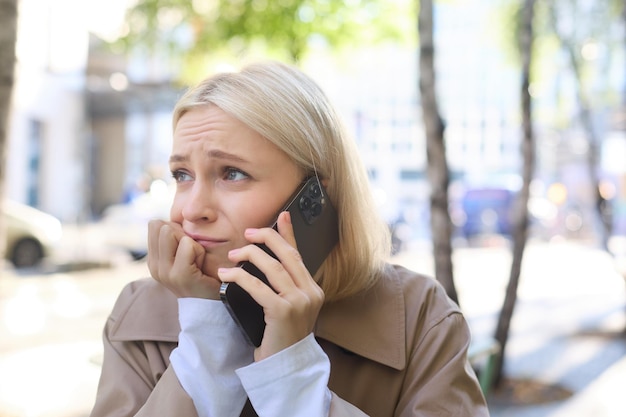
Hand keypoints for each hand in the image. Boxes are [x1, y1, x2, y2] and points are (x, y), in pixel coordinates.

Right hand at [147, 219, 221, 298]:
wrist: (211, 303)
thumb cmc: (202, 273)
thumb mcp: (182, 253)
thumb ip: (174, 237)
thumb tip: (172, 218)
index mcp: (153, 260)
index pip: (155, 225)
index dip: (175, 230)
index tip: (184, 248)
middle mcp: (154, 266)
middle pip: (163, 226)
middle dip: (182, 234)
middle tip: (192, 255)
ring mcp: (165, 272)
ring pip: (172, 232)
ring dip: (190, 242)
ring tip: (196, 260)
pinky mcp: (180, 275)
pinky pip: (188, 244)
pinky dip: (199, 251)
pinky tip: (201, 266)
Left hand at [218, 211, 324, 360]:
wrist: (284, 368)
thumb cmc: (281, 338)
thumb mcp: (286, 308)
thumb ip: (283, 286)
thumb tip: (267, 262)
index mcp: (313, 290)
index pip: (298, 255)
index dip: (288, 233)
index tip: (282, 215)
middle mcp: (310, 293)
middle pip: (287, 255)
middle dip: (266, 238)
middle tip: (247, 233)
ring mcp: (299, 302)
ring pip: (272, 267)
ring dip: (249, 256)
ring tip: (232, 255)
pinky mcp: (283, 311)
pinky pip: (258, 286)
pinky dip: (239, 277)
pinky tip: (227, 274)